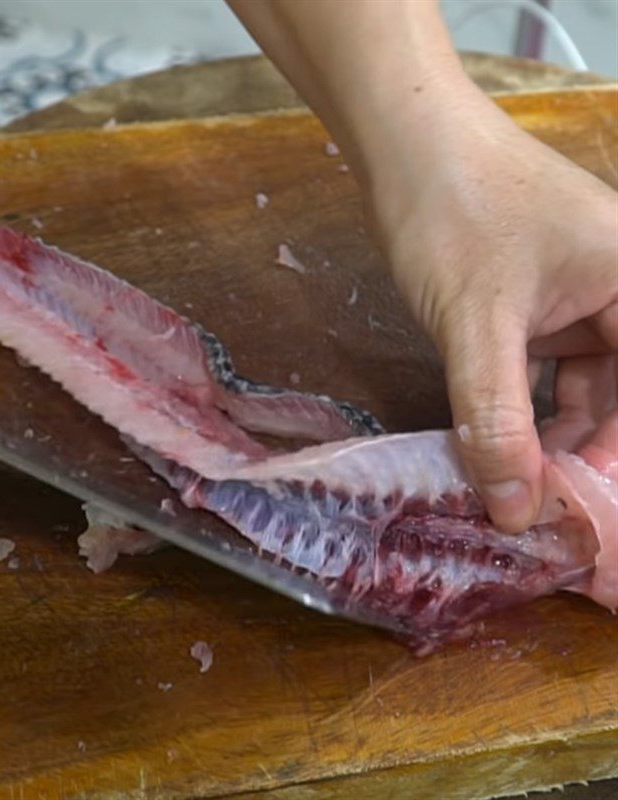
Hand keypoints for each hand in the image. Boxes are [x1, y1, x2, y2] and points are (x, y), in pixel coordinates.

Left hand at [376, 103, 617, 531]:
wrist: (406, 145)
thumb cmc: (454, 217)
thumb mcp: (477, 325)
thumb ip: (497, 416)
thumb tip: (516, 508)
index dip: (614, 458)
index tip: (577, 513)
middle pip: (617, 397)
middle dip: (579, 455)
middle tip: (537, 510)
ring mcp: (579, 298)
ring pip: (580, 388)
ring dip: (545, 436)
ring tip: (510, 487)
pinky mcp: (535, 302)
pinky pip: (542, 368)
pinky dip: (521, 406)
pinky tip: (494, 440)